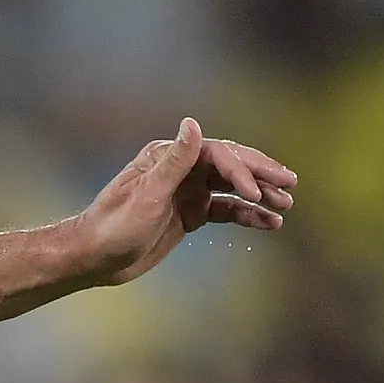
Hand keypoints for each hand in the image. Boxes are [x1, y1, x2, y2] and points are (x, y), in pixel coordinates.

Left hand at [73, 118, 295, 286]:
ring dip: (260, 196)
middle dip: (261, 175)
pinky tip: (269, 223)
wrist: (93, 258)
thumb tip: (192, 123)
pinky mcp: (190, 214)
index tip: (256, 192)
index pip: (217, 154)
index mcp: (168, 158)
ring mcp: (187, 192)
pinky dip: (248, 216)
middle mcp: (181, 170)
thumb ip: (174, 161)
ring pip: (233, 189)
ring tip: (286, 206)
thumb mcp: (146, 194)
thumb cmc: (113, 225)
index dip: (240, 170)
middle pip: (231, 166)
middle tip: (290, 186)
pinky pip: (226, 211)